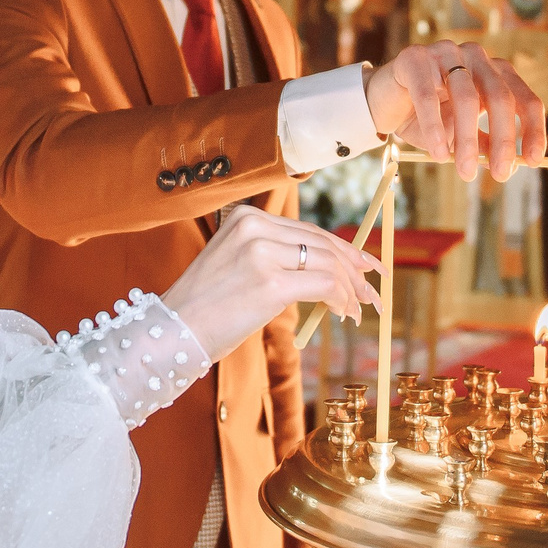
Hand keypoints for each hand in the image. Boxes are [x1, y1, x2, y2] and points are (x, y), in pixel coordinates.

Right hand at [164, 204, 379, 357]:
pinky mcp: (271, 282)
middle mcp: (254, 226)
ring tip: (359, 308)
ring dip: (350, 289)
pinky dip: (340, 299)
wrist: (174, 331)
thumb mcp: (235, 264)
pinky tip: (343, 313)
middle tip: (372, 289)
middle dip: (353, 268)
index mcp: (244, 217)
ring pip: (327, 264)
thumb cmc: (205, 307)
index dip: (341, 248)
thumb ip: (273, 256)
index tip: (364, 264)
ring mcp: (262, 252)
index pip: (306, 230)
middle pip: (321, 244)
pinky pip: (324, 285)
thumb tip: (325, 268)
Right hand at [364, 42, 545, 181]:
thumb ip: (483, 145)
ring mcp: (445, 52)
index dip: (532, 129)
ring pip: (466, 98)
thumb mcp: (460, 134)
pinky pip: (428, 96)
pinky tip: (439, 153)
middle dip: (503, 139)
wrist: (382, 102)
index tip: (532, 161)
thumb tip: (509, 166)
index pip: (523, 98)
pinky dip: (435, 128)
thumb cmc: (426, 117)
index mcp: (493, 72)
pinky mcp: (415, 58)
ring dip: (467, 140)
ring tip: (464, 171)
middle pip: (499, 96)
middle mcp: (475, 57)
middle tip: (499, 173)